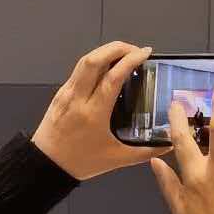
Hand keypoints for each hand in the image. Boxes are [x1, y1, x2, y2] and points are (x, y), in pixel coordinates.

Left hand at [35, 42, 154, 180]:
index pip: (113, 77)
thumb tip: (169, 144)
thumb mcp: (117, 159)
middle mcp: (78, 98)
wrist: (44, 165)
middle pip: (94, 60)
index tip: (146, 53)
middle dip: (117, 48)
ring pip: (84, 61)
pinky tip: (107, 67)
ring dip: (105, 51)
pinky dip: (95, 62)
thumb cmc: (80, 162)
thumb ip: (146, 151)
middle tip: (136, 50)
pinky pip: (79, 70)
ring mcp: (67, 93)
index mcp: (93, 113)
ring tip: (124, 53)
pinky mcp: (61, 93)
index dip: (130, 60)